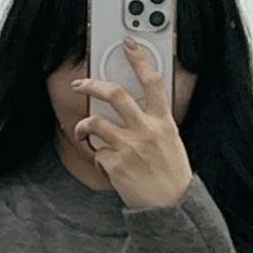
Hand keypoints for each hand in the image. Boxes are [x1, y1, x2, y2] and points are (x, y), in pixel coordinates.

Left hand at [73, 39, 193, 208]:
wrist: (171, 207)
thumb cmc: (171, 176)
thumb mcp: (172, 142)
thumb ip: (154, 124)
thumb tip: (135, 111)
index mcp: (163, 122)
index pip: (153, 82)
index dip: (140, 59)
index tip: (129, 44)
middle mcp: (147, 130)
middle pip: (116, 95)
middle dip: (93, 84)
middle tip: (81, 84)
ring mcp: (130, 147)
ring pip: (95, 122)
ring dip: (82, 125)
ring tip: (80, 130)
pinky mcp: (116, 165)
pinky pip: (97, 153)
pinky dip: (97, 158)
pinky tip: (105, 166)